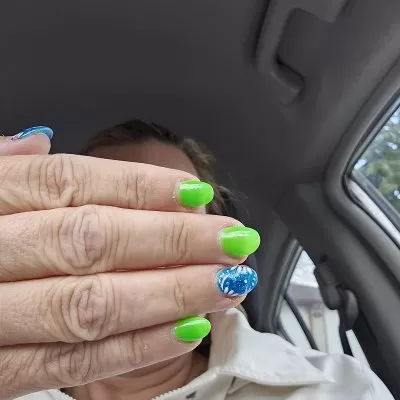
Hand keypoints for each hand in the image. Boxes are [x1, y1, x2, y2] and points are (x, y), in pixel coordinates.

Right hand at [0, 127, 259, 398]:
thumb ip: (2, 167)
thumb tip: (38, 139)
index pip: (73, 182)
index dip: (142, 186)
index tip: (197, 193)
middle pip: (95, 241)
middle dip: (175, 240)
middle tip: (233, 240)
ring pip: (94, 306)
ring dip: (172, 294)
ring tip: (226, 284)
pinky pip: (75, 364)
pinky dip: (138, 348)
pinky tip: (188, 329)